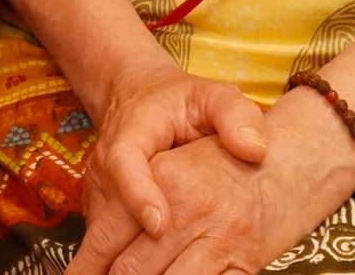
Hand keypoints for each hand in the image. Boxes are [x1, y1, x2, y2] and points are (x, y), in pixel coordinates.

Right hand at [76, 59, 268, 256]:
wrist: (141, 96)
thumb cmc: (184, 101)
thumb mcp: (215, 97)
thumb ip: (236, 116)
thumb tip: (255, 149)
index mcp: (134, 130)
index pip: (127, 162)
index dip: (139, 194)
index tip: (160, 224)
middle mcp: (109, 162)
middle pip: (104, 209)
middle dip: (115, 251)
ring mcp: (101, 186)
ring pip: (99, 231)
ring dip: (107, 263)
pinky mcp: (100, 206)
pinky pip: (102, 239)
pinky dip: (110, 264)